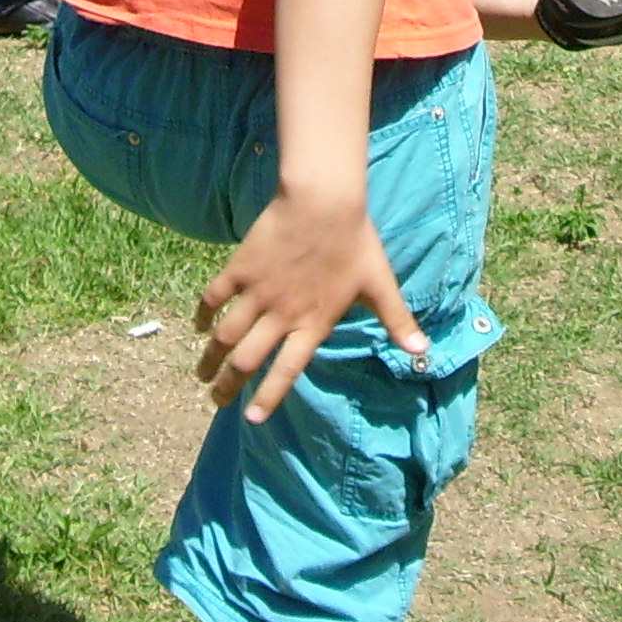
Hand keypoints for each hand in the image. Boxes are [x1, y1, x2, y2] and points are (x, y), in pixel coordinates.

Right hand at [194, 188, 427, 422]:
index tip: (251, 419)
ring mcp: (258, 292)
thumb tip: (423, 349)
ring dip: (210, 359)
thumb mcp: (380, 284)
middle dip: (228, 386)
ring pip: (225, 336)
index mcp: (313, 324)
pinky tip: (198, 325)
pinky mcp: (241, 268)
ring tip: (202, 374)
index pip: (287, 371)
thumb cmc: (355, 242)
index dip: (268, 397)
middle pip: (246, 361)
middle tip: (216, 401)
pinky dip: (203, 314)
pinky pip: (213, 298)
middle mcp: (282, 315)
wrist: (324, 202)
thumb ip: (397, 320)